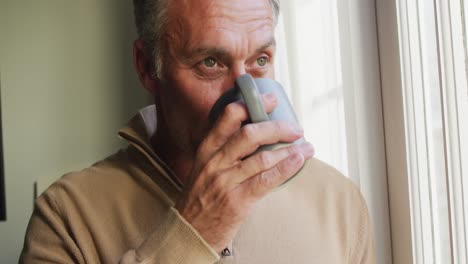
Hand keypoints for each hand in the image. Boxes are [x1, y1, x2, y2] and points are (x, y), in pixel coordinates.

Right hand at [175, 93, 314, 251]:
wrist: (191, 231)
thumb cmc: (201, 197)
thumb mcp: (203, 167)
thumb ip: (223, 150)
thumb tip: (256, 133)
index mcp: (207, 150)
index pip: (227, 117)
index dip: (251, 104)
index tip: (270, 99)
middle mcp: (215, 162)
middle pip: (249, 134)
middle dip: (277, 127)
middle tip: (295, 127)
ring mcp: (226, 181)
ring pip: (262, 157)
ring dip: (289, 150)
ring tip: (306, 147)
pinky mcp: (237, 201)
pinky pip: (266, 180)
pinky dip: (286, 168)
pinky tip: (298, 161)